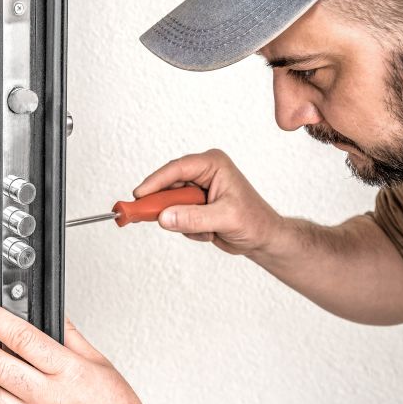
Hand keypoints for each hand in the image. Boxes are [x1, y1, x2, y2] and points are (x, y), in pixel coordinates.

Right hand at [134, 148, 282, 255]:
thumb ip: (193, 218)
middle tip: (148, 217)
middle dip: (165, 205)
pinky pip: (174, 216)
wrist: (263, 238)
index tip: (139, 195)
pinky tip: (207, 232)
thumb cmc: (254, 221)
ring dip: (181, 221)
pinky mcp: (192, 204)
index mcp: (213, 164)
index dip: (156, 181)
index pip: (177, 169)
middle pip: (168, 185)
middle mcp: (202, 173)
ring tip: (203, 230)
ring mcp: (196, 189)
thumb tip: (163, 217)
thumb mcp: (224, 218)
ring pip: (169, 203)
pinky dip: (186, 228)